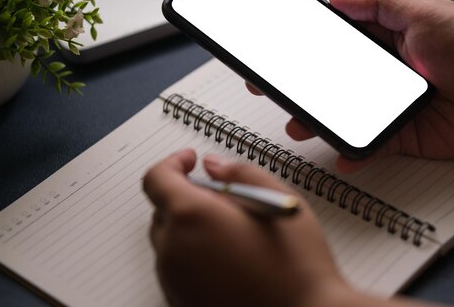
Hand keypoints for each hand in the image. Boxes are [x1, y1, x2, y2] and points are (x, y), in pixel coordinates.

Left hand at [143, 149, 352, 306]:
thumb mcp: (276, 198)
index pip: (157, 178)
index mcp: (191, 217)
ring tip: (237, 233)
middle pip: (163, 210)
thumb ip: (239, 172)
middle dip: (188, 195)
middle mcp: (174, 250)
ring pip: (171, 240)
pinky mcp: (180, 301)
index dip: (173, 163)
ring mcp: (174, 281)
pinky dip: (195, 254)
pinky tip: (232, 259)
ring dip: (192, 227)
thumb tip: (214, 166)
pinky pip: (178, 267)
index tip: (191, 160)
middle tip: (225, 198)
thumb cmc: (297, 265)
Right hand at [250, 0, 453, 170]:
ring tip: (299, 124)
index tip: (281, 51)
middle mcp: (387, 73)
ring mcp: (393, 106)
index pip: (339, 44)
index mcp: (389, 41)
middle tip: (274, 90)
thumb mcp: (426, 12)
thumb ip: (380, 5)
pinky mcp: (404, 136)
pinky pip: (372, 146)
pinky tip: (341, 155)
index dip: (308, 48)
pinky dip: (355, 154)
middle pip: (334, 82)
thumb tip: (340, 0)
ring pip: (346, 115)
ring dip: (320, 122)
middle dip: (303, 88)